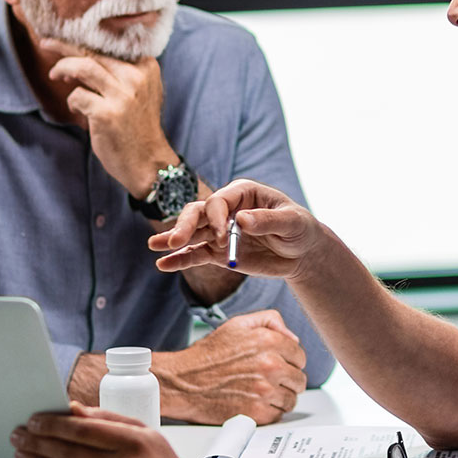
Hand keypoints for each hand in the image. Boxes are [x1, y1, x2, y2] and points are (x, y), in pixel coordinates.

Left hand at [12, 404, 222, 457]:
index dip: (53, 425)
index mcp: (132, 442)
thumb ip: (108, 420)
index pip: (82, 430)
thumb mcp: (144, 432)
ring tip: (21, 454)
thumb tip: (73, 410)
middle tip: (19, 435)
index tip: (34, 420)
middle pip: (68, 453)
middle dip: (37, 443)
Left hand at [40, 39, 176, 197]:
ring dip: (63, 68)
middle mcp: (136, 77)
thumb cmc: (138, 126)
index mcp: (146, 67)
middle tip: (46, 44)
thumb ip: (121, 73)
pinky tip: (76, 108)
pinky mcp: (107, 113)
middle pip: (93, 52)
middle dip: (65, 47)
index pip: (110, 45)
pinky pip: (77, 96)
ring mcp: (122, 95)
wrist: (148, 161)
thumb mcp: (141, 92)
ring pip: (83, 67)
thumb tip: (86, 55)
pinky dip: (72, 101)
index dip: (84, 40)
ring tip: (54, 75)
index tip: (66, 39)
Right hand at [149, 180, 324, 281]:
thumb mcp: (292, 223)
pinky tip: (163, 264)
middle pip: (198, 213)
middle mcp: (227, 210)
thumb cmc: (300, 229)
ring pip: (192, 233)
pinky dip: (180, 259)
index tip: (222, 237)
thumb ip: (267, 221)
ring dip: (174, 239)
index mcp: (243, 193)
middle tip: (174, 241)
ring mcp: (220, 232)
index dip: (216, 217)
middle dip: (185, 225)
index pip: (219, 201)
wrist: (303, 253)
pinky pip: (196, 255)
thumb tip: (241, 220)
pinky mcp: (219, 252)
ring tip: (154, 246)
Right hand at [153, 309, 306, 424]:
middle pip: (299, 379)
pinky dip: (268, 411)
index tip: (278, 364)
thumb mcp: (237, 325)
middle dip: (286, 380)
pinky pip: (278, 415)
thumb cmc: (208, 356)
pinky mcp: (257, 413)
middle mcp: (270, 365)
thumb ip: (269, 320)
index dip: (289, 361)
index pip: (300, 356)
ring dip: (279, 397)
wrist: (183, 382)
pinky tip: (253, 402)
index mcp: (268, 341)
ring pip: (291, 399)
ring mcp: (265, 391)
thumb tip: (292, 337)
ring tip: (260, 392)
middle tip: (268, 380)